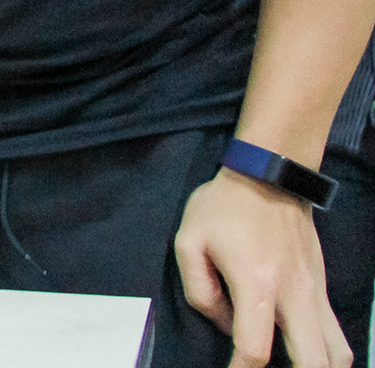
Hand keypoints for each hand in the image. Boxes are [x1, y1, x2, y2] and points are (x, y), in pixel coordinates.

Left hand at [174, 167, 350, 367]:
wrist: (270, 177)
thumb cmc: (223, 208)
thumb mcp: (188, 241)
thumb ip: (198, 290)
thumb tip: (222, 324)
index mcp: (258, 285)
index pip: (256, 349)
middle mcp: (295, 295)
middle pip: (314, 361)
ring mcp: (316, 293)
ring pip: (337, 353)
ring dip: (318, 366)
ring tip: (291, 366)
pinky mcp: (323, 288)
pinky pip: (334, 333)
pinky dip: (325, 353)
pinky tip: (303, 353)